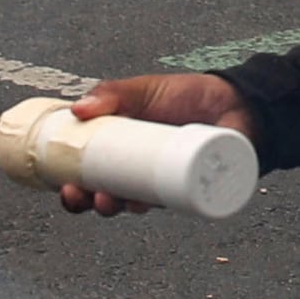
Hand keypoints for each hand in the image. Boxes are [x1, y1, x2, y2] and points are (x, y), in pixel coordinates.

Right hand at [53, 72, 251, 214]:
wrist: (235, 96)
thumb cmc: (187, 95)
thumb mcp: (143, 90)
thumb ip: (111, 94)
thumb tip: (77, 110)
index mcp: (122, 153)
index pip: (89, 178)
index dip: (73, 189)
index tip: (64, 186)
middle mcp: (141, 173)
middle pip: (107, 198)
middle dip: (89, 204)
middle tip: (84, 195)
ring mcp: (167, 183)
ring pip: (136, 205)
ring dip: (118, 208)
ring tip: (111, 199)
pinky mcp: (194, 187)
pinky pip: (174, 205)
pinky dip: (158, 206)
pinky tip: (144, 202)